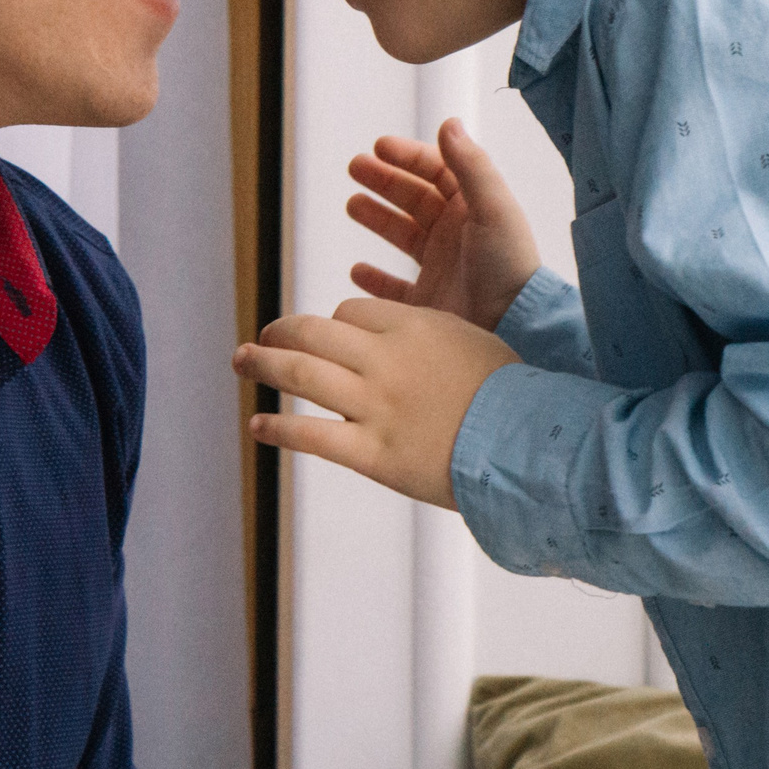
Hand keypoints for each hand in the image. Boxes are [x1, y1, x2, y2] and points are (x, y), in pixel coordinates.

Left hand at [233, 297, 519, 508]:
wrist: (527, 447)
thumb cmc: (508, 394)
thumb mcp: (470, 341)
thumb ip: (427, 334)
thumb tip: (401, 332)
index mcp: (412, 328)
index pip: (349, 313)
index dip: (335, 324)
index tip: (331, 337)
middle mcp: (385, 361)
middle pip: (313, 332)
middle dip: (280, 331)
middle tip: (262, 336)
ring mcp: (375, 408)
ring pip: (301, 374)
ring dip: (262, 364)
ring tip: (241, 361)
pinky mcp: (373, 454)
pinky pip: (312, 436)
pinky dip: (278, 427)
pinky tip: (258, 424)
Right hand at [346, 118, 542, 333]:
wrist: (514, 328)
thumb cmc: (510, 268)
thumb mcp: (494, 208)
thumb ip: (471, 166)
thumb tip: (449, 124)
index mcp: (471, 209)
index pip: (436, 171)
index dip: (408, 156)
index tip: (379, 146)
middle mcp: (454, 235)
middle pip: (413, 197)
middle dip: (384, 179)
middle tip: (355, 167)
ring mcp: (438, 268)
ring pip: (401, 234)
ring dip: (377, 217)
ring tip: (353, 204)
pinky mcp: (426, 304)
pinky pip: (393, 288)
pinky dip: (374, 278)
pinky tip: (357, 269)